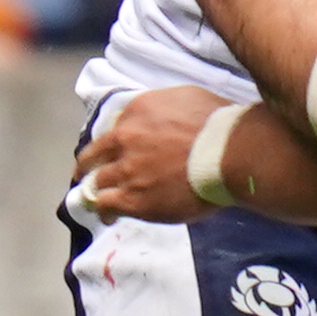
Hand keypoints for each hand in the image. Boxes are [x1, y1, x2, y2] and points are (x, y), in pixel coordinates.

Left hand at [72, 85, 231, 224]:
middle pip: (97, 154)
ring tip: (98, 200)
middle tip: (87, 172)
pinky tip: (109, 216)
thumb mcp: (189, 98)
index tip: (117, 150)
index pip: (116, 127)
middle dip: (90, 165)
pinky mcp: (132, 198)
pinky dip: (104, 210)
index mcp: (138, 111)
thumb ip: (166, 108)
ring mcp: (126, 170)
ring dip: (97, 190)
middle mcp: (125, 138)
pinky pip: (106, 205)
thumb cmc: (219, 125)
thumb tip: (165, 118)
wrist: (229, 155)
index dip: (115, 142)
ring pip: (98, 181)